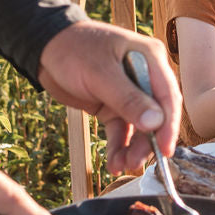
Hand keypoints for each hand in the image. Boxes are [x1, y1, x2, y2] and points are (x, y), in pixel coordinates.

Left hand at [38, 18, 181, 177]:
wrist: (46, 48)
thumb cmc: (75, 49)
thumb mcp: (100, 73)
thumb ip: (128, 99)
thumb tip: (156, 123)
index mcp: (151, 59)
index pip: (168, 96)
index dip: (169, 125)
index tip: (165, 150)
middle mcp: (145, 77)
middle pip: (156, 115)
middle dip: (148, 142)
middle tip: (136, 163)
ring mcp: (130, 93)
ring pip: (139, 127)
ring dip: (132, 148)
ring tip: (121, 165)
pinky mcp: (113, 105)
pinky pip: (121, 129)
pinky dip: (118, 146)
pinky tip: (113, 162)